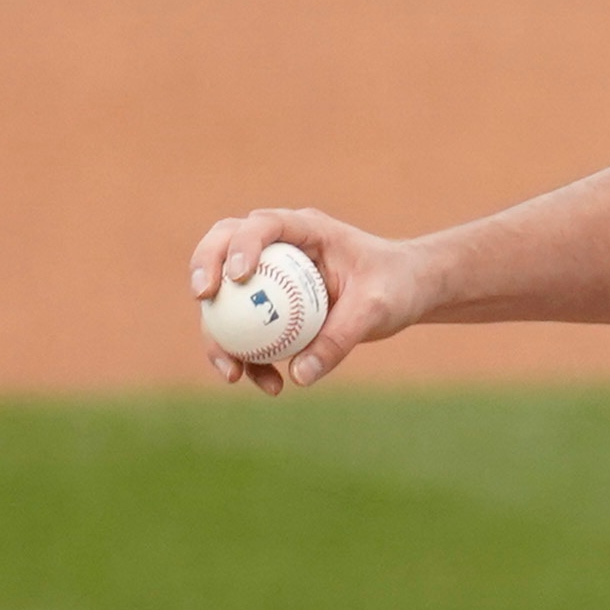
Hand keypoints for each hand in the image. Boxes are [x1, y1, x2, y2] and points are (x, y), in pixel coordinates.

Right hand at [188, 208, 427, 394]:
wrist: (405, 293)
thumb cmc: (395, 287)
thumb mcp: (376, 310)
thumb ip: (340, 338)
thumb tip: (299, 376)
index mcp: (306, 229)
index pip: (263, 225)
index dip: (241, 245)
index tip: (237, 276)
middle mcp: (280, 245)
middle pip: (224, 243)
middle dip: (204, 267)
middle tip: (204, 299)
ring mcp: (270, 272)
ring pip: (226, 294)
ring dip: (220, 332)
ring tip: (233, 374)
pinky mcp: (270, 303)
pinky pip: (247, 329)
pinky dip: (249, 357)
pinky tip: (269, 384)